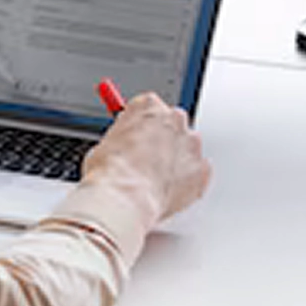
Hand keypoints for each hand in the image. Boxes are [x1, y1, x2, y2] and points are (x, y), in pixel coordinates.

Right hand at [81, 93, 210, 222]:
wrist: (125, 199)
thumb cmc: (111, 174)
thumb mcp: (104, 146)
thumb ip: (121, 139)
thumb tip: (120, 146)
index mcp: (149, 106)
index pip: (149, 107)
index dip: (141, 126)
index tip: (137, 136)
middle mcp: (174, 118)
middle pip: (172, 124)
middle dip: (162, 141)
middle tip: (146, 162)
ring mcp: (191, 143)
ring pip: (187, 148)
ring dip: (175, 161)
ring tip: (153, 183)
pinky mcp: (202, 168)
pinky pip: (198, 173)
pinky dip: (187, 182)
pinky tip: (168, 193)